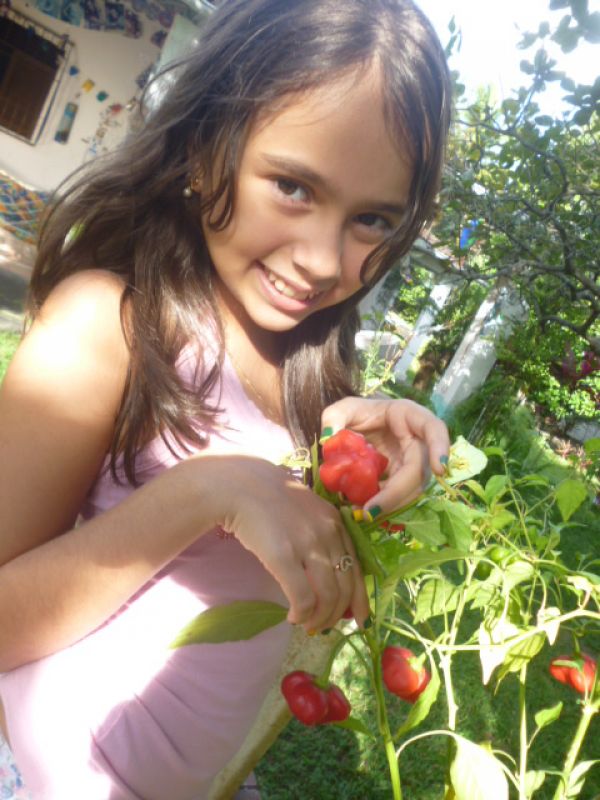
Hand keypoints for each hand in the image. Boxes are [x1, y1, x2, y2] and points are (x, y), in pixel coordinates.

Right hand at [213, 457, 370, 632]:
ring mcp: (307, 544)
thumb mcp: (307, 510)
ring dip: (320, 618)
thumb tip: (329, 571)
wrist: (240, 485)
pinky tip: (293, 617)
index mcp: (336, 523)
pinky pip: (303, 598)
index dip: (359, 598)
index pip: (357, 569)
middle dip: (337, 614)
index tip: (358, 619)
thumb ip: (322, 533)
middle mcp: (328, 533)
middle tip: (324, 626)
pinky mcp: (284, 556)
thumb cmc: (270, 499)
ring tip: (308, 624)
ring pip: (328, 597)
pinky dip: (302, 614)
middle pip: (345, 587)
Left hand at [321, 397, 449, 513]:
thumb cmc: (356, 412)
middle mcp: (417, 441)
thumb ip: (333, 418)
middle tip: (372, 510)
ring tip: (364, 513)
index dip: (441, 447)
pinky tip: (366, 510)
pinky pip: (400, 494)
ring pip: (413, 488)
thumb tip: (328, 440)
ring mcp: (411, 461)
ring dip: (391, 504)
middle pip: (420, 470)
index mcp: (408, 415)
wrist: (358, 425)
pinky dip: (385, 504)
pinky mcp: (402, 477)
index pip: (434, 428)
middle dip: (399, 492)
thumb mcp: (342, 409)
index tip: (439, 469)